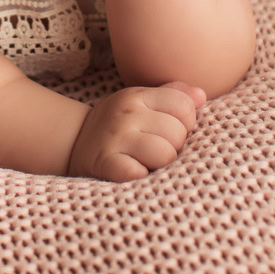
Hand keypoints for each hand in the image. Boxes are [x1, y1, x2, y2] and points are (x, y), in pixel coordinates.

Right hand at [67, 81, 206, 181]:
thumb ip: (173, 96)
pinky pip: (140, 173)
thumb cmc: (119, 126)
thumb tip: (201, 97)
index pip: (183, 105)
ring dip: (162, 165)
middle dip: (175, 146)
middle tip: (157, 150)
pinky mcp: (106, 164)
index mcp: (137, 96)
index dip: (185, 122)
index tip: (172, 130)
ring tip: (149, 162)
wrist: (72, 143)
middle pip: (177, 133)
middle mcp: (125, 114)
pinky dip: (143, 177)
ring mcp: (114, 139)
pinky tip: (136, 172)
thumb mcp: (141, 103)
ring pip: (165, 154)